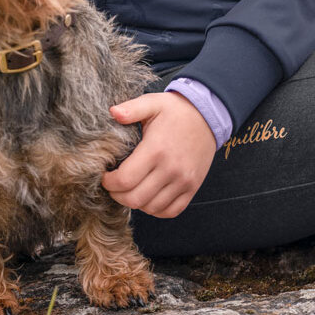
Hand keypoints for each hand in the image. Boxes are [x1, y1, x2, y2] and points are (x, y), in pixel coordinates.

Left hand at [102, 90, 215, 218]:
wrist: (208, 116)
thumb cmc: (175, 110)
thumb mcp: (153, 103)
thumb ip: (131, 108)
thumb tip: (112, 112)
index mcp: (156, 149)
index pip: (125, 180)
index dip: (109, 183)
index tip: (105, 176)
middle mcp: (171, 168)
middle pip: (135, 199)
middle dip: (117, 196)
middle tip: (113, 186)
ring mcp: (184, 180)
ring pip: (151, 208)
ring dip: (135, 203)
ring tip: (130, 191)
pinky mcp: (192, 187)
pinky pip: (171, 211)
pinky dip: (155, 210)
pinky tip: (148, 198)